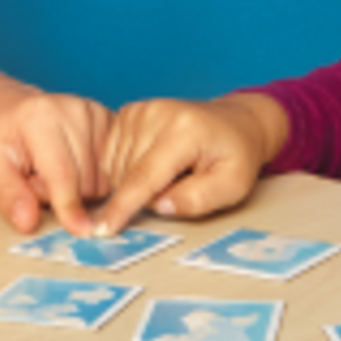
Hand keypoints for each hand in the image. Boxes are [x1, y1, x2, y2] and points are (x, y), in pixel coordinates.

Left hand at [0, 77, 112, 236]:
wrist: (4, 108)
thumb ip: (9, 195)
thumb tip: (28, 223)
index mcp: (41, 116)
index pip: (63, 174)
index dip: (70, 207)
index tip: (81, 232)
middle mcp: (75, 109)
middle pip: (86, 181)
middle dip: (63, 195)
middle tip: (36, 178)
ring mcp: (96, 112)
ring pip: (103, 179)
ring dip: (79, 187)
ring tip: (52, 170)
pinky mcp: (110, 119)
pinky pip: (112, 169)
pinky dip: (94, 177)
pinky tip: (74, 165)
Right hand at [96, 95, 286, 235]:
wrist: (235, 123)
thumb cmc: (235, 154)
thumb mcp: (233, 185)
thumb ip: (198, 199)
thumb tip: (159, 205)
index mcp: (184, 130)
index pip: (144, 176)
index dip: (123, 207)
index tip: (104, 229)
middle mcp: (157, 114)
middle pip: (129, 176)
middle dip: (150, 195)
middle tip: (182, 184)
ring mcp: (140, 110)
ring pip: (116, 168)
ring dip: (137, 183)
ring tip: (171, 171)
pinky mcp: (128, 113)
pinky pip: (111, 156)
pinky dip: (126, 170)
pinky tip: (152, 164)